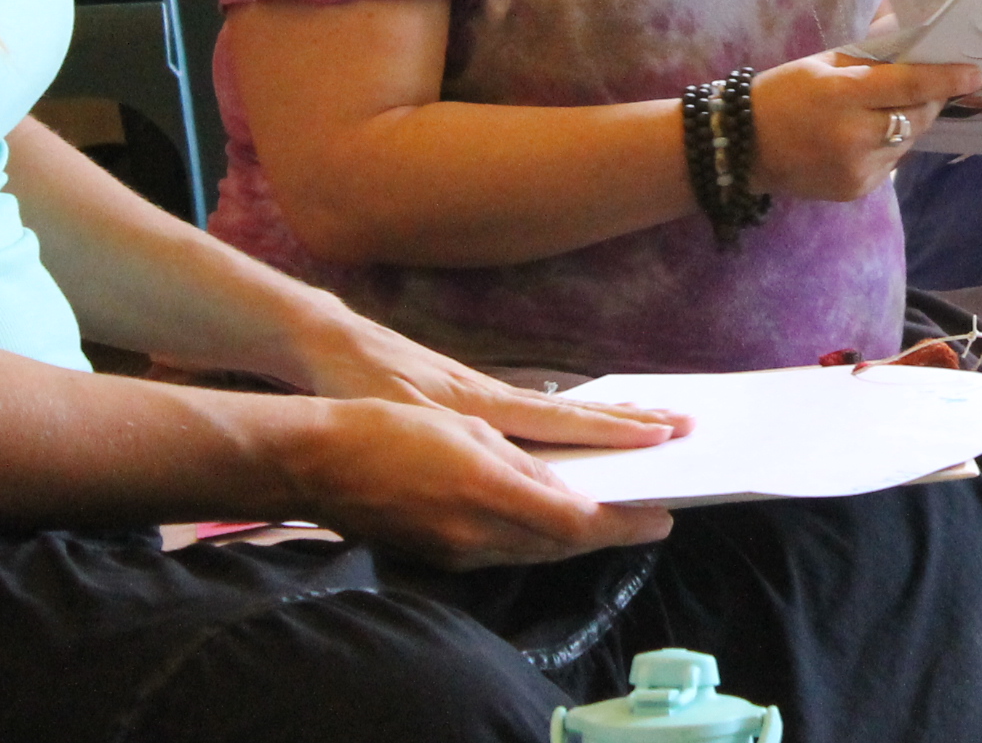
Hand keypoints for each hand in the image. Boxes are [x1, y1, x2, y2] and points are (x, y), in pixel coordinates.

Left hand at [285, 302, 689, 448]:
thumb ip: (452, 440)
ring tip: (658, 419)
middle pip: (577, 409)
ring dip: (611, 417)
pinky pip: (539, 410)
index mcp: (485, 402)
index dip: (614, 429)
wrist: (330, 339)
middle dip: (633, 418)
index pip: (564, 419)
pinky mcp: (473, 395)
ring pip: (562, 408)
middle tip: (688, 421)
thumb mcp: (399, 416)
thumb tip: (508, 462)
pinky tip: (588, 425)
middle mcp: (496, 395)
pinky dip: (575, 416)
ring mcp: (487, 392)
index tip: (664, 431)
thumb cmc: (360, 384)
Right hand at [289, 395, 675, 569]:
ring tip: (619, 521)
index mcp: (488, 492)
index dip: (624, 522)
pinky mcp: (440, 555)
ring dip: (579, 539)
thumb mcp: (467, 427)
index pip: (575, 521)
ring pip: (536, 552)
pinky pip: (505, 553)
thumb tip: (565, 487)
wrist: (317, 460)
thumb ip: (521, 463)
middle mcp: (476, 533)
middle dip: (613, 532)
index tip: (663, 514)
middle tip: (655, 519)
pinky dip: (540, 540)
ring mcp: (456, 551)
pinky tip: (557, 525)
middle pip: (562, 544)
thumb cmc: (390, 425)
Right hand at [747, 53, 981, 202]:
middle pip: (917, 116)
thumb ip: (869, 62)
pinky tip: (863, 136)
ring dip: (909, 122)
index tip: (975, 74)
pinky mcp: (857, 189)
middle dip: (931, 99)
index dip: (946, 79)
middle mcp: (853, 136)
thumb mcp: (822, 65)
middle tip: (932, 84)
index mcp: (842, 95)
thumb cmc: (782, 94)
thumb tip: (914, 47)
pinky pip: (891, 162)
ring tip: (884, 109)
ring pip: (908, 140)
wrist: (741, 149)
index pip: (909, 85)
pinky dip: (888, 146)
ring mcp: (857, 168)